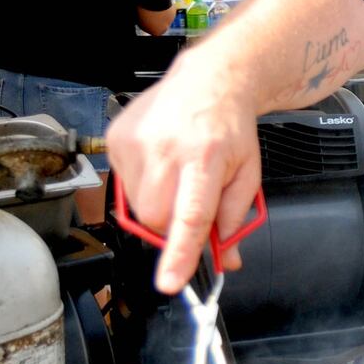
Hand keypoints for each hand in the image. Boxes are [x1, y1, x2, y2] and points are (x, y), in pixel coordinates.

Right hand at [106, 52, 263, 293]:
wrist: (210, 81)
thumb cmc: (230, 129)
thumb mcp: (248, 173)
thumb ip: (235, 218)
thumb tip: (225, 258)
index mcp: (206, 158)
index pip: (190, 215)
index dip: (180, 253)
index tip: (170, 282)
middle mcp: (167, 148)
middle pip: (157, 218)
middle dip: (172, 226)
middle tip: (190, 204)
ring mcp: (137, 142)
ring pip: (137, 207)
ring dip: (157, 205)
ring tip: (177, 175)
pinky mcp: (116, 139)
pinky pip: (123, 186)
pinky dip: (142, 186)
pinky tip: (160, 163)